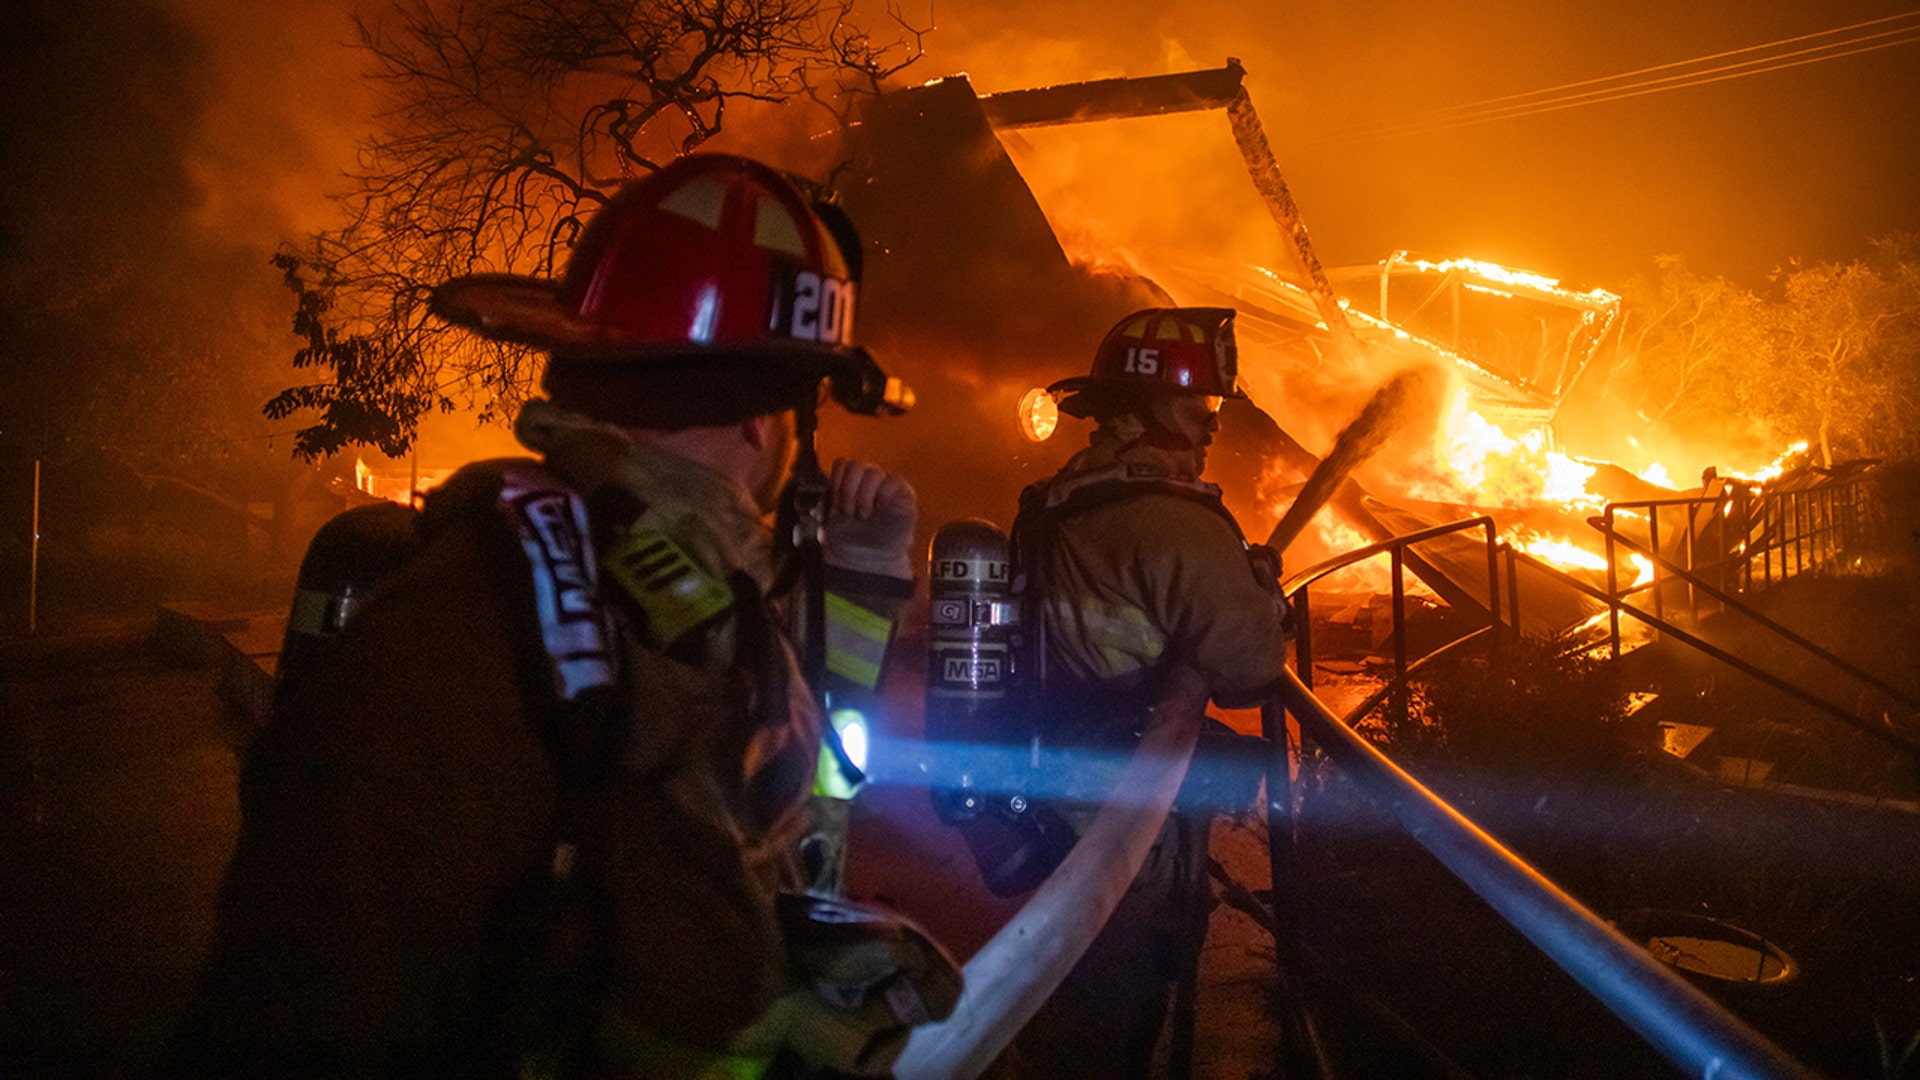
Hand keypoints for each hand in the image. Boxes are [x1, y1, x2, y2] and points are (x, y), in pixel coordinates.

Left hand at [825, 459, 916, 578]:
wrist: (867, 560)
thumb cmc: (848, 540)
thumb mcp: (827, 520)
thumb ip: (825, 502)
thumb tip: (826, 494)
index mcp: (850, 481)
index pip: (842, 464)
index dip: (836, 482)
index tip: (835, 505)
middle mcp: (868, 480)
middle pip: (856, 465)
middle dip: (848, 490)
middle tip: (849, 512)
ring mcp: (886, 485)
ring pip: (873, 472)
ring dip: (863, 496)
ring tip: (862, 516)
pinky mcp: (904, 495)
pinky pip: (893, 481)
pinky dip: (882, 494)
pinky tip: (878, 510)